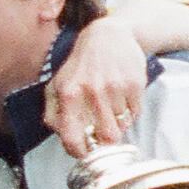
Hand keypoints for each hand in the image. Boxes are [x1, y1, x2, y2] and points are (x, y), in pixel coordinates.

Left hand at [44, 14, 148, 160]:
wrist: (108, 36)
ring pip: (122, 127)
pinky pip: (135, 114)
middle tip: (101, 131)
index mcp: (68, 94)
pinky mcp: (135, 83)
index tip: (83, 152)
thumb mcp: (56, 86)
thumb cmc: (79, 66)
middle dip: (104, 139)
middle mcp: (92, 91)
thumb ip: (53, 114)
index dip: (79, 151)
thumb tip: (62, 137)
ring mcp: (115, 87)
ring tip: (110, 110)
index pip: (73, 137)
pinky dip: (129, 113)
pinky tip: (121, 99)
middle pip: (106, 137)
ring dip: (117, 124)